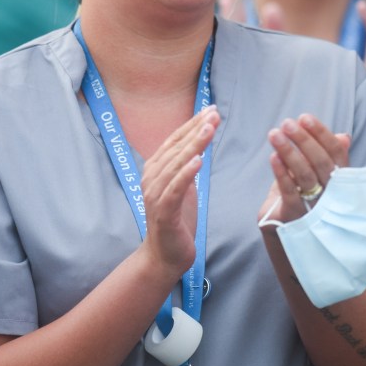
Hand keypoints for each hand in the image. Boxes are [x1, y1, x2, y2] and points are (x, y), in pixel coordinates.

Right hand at [139, 107, 218, 277]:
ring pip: (176, 164)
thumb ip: (185, 167)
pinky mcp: (163, 213)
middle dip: (196, 129)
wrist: (165, 256)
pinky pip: (175, 189)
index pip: (175, 140)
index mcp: (155, 170)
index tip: (210, 110)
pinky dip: (186, 174)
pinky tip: (198, 161)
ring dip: (193, 145)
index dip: (192, 124)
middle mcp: (151, 178)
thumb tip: (198, 145)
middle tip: (214, 113)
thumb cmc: (176, 220)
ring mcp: (155, 195)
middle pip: (176, 148)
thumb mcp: (183, 187)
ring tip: (209, 130)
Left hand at [258, 114, 350, 226]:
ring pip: (305, 176)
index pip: (336, 153)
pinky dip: (281, 173)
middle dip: (304, 140)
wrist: (286, 232)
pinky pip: (290, 192)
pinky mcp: (296, 216)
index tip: (305, 117)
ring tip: (275, 134)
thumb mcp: (316, 176)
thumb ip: (327, 157)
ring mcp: (315, 207)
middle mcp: (332, 195)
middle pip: (321, 163)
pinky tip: (273, 156)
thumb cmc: (303, 198)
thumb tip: (344, 136)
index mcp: (340, 181)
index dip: (321, 134)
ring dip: (289, 152)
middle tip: (287, 123)